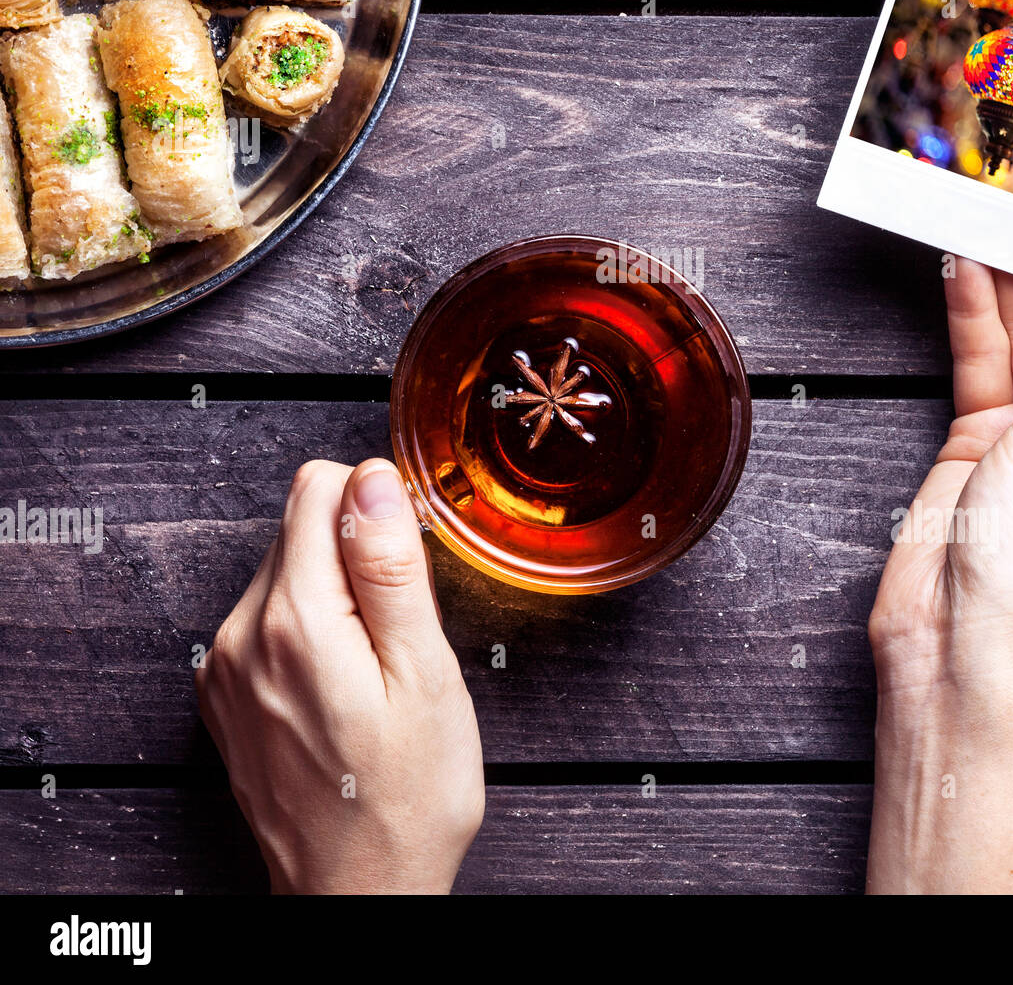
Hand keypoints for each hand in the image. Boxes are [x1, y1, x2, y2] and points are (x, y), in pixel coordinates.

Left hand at [196, 458, 483, 893]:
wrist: (355, 896)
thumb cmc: (406, 798)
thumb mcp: (424, 675)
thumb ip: (391, 569)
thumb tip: (373, 480)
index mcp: (297, 620)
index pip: (318, 486)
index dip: (376, 506)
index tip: (407, 563)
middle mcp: (242, 635)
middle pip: (300, 525)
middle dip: (358, 552)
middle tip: (400, 631)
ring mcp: (225, 668)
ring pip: (287, 570)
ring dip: (336, 592)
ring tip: (375, 666)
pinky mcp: (225, 694)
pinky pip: (268, 618)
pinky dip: (310, 628)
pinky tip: (344, 684)